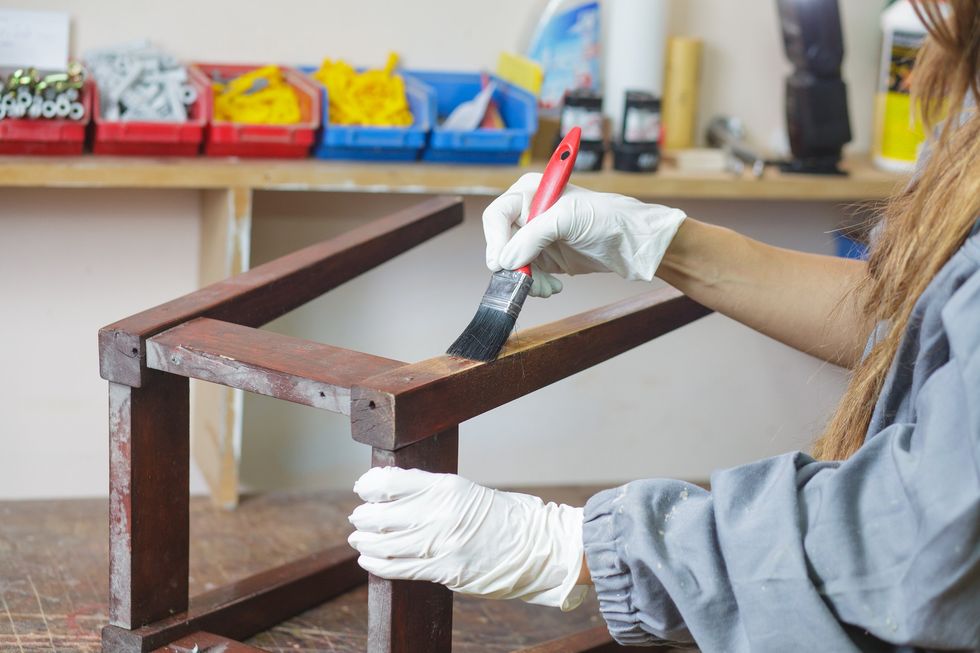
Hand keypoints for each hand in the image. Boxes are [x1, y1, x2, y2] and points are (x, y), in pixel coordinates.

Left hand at [348, 467, 587, 610]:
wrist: (537, 547)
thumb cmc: (505, 518)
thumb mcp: (466, 494)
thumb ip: (432, 494)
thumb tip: (395, 497)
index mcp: (445, 487)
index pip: (391, 482)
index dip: (369, 486)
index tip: (362, 488)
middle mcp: (439, 513)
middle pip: (382, 514)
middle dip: (364, 516)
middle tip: (358, 518)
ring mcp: (440, 543)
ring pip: (385, 544)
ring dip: (366, 542)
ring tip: (359, 540)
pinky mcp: (444, 570)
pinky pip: (399, 568)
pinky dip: (378, 565)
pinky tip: (370, 561)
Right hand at [483, 173, 686, 293]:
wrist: (633, 244)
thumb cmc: (608, 218)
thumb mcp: (567, 219)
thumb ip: (533, 236)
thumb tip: (505, 260)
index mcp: (530, 192)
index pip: (497, 215)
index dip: (495, 240)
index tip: (501, 262)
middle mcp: (529, 214)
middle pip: (501, 243)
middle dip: (513, 265)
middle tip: (525, 279)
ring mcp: (536, 238)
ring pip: (512, 264)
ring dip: (527, 279)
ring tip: (546, 286)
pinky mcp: (545, 257)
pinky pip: (528, 275)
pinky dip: (537, 285)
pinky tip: (554, 286)